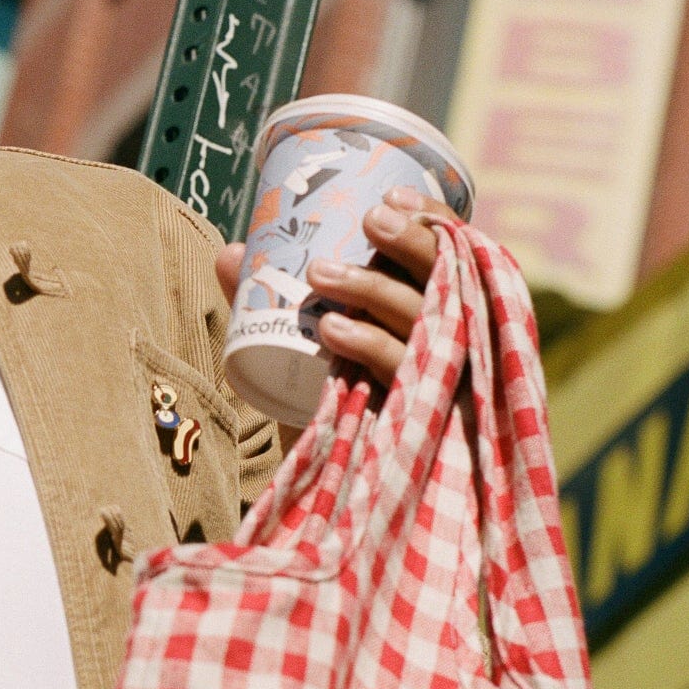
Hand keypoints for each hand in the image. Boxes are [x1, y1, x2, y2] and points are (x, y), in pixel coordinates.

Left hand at [212, 200, 454, 400]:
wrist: (333, 492)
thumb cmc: (327, 406)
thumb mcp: (301, 349)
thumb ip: (270, 306)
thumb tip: (230, 253)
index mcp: (441, 316)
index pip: (458, 256)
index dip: (434, 221)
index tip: (392, 196)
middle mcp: (456, 346)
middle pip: (452, 282)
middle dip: (413, 243)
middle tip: (370, 218)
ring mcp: (446, 384)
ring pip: (427, 322)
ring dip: (374, 289)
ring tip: (320, 273)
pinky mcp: (427, 421)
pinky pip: (405, 375)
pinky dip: (369, 345)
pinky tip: (332, 328)